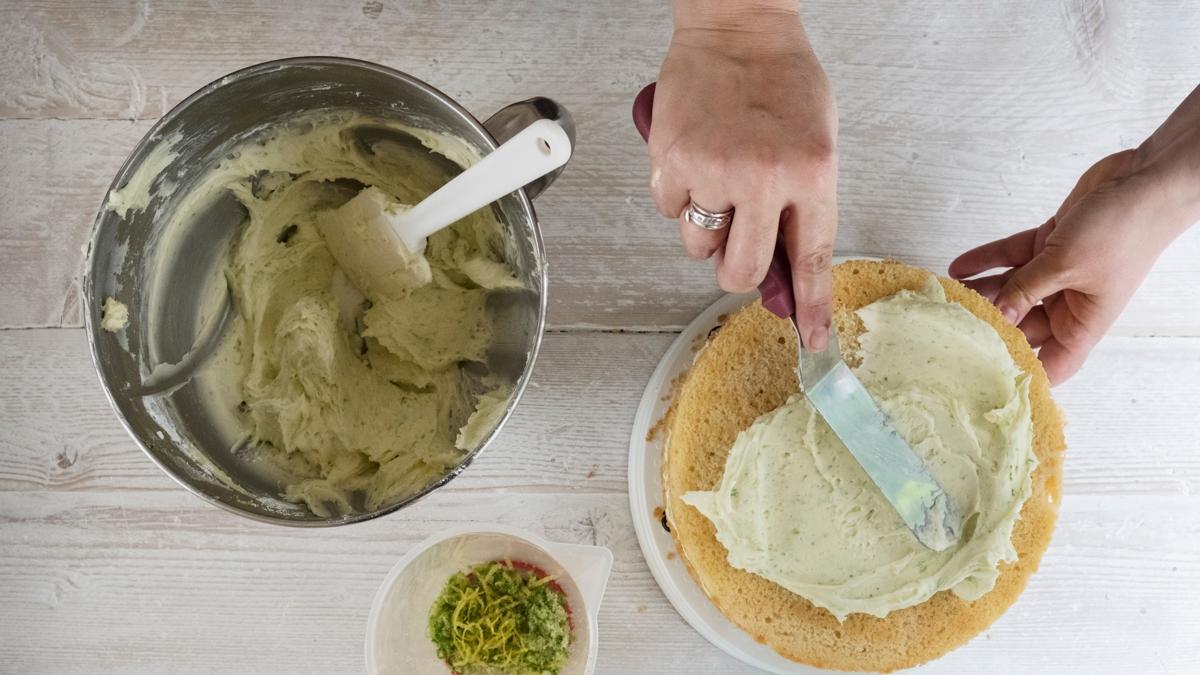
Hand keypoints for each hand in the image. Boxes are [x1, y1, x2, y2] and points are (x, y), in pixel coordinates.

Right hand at [650, 0, 837, 349]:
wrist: (737, 27)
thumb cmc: (781, 81)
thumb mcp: (816, 143)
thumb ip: (803, 206)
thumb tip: (786, 272)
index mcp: (812, 174)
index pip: (812, 258)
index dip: (811, 306)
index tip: (812, 340)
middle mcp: (764, 177)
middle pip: (741, 271)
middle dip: (736, 269)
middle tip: (735, 243)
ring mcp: (715, 170)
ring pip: (699, 245)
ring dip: (705, 227)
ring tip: (715, 180)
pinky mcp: (672, 159)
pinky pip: (669, 209)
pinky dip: (677, 194)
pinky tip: (692, 160)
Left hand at [949, 86, 1199, 383]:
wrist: (1144, 180)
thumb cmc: (1124, 230)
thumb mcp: (1066, 265)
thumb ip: (1026, 289)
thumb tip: (996, 316)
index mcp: (1084, 321)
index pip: (1053, 362)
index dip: (1025, 372)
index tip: (989, 378)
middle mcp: (1071, 302)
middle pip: (1023, 325)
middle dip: (991, 325)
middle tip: (952, 328)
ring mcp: (1059, 273)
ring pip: (1012, 290)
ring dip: (982, 291)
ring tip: (948, 295)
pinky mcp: (1050, 246)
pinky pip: (1013, 258)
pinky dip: (988, 261)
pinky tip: (959, 267)